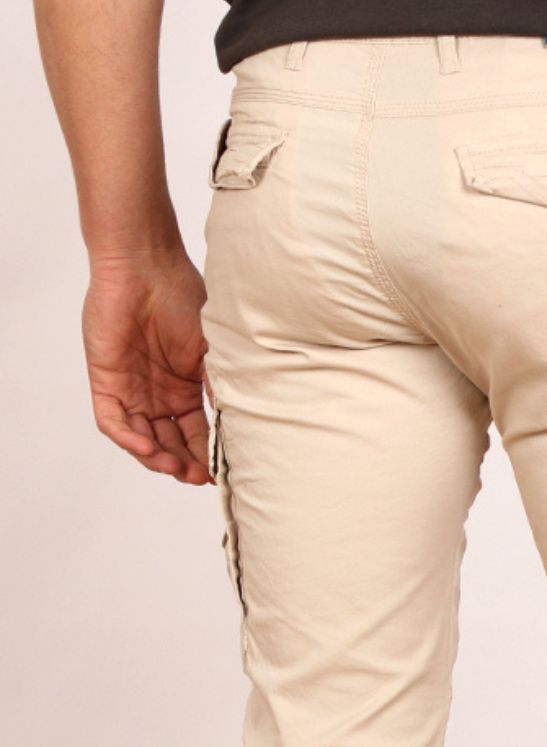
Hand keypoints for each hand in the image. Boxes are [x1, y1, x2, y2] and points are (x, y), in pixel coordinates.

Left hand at [83, 250, 211, 485]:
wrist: (144, 265)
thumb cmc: (182, 296)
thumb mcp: (212, 350)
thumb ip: (220, 387)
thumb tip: (236, 426)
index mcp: (184, 388)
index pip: (196, 433)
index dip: (208, 456)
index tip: (222, 473)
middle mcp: (157, 394)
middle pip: (170, 443)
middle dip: (185, 464)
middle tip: (200, 477)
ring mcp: (130, 389)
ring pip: (142, 439)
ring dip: (158, 459)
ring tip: (177, 468)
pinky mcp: (105, 381)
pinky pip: (113, 422)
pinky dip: (129, 439)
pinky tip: (149, 448)